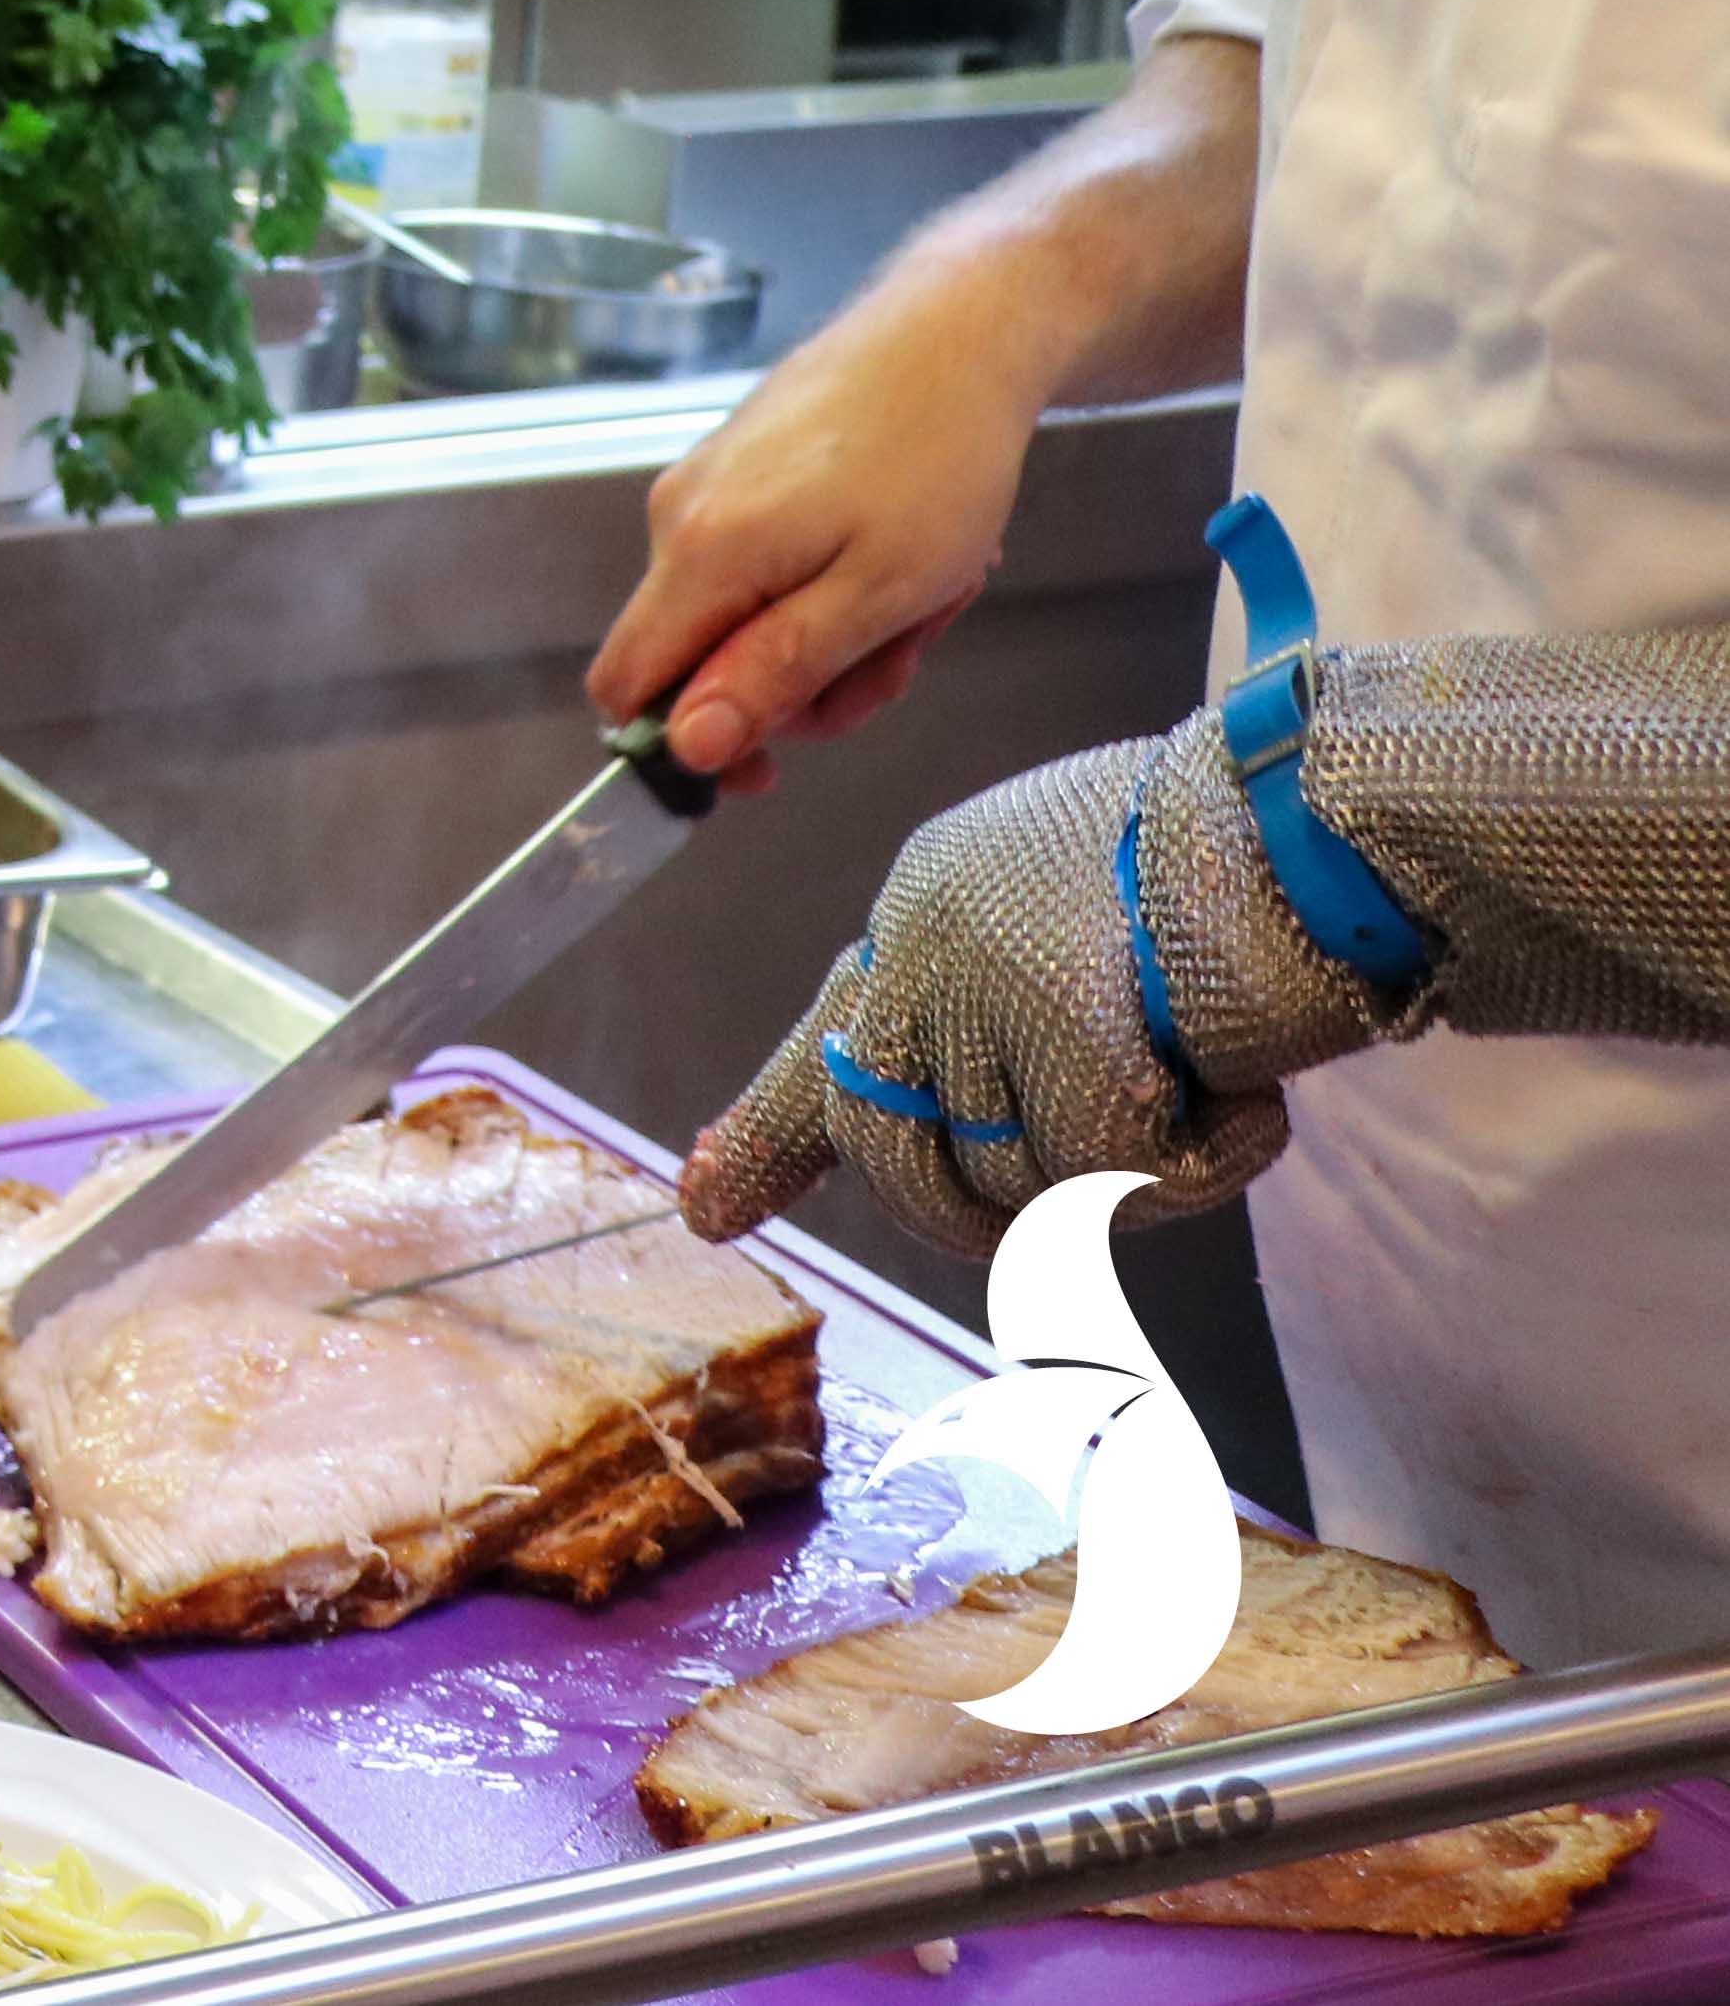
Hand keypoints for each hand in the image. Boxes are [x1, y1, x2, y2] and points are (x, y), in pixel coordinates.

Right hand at [582, 258, 1062, 794]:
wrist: (959, 328)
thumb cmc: (938, 457)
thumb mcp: (880, 594)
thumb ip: (774, 673)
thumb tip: (689, 746)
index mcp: (701, 553)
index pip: (626, 688)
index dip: (685, 746)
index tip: (774, 767)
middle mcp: (677, 516)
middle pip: (697, 659)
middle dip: (797, 685)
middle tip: (899, 656)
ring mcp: (705, 485)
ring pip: (741, 613)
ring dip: (831, 631)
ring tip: (920, 590)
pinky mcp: (737, 465)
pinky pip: (761, 562)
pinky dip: (828, 580)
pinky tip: (895, 548)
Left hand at [684, 717, 1360, 1253]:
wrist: (1318, 819)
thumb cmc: (1232, 869)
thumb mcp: (1076, 933)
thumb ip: (1006, 1021)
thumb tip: (964, 1148)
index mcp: (928, 908)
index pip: (823, 1046)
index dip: (771, 1139)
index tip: (710, 1207)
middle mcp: (925, 944)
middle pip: (893, 1153)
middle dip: (976, 1208)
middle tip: (1094, 1181)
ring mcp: (979, 992)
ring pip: (1007, 1183)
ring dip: (1119, 1176)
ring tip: (1197, 1085)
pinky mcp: (1058, 1041)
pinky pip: (1111, 1182)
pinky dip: (1198, 1165)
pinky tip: (1240, 1091)